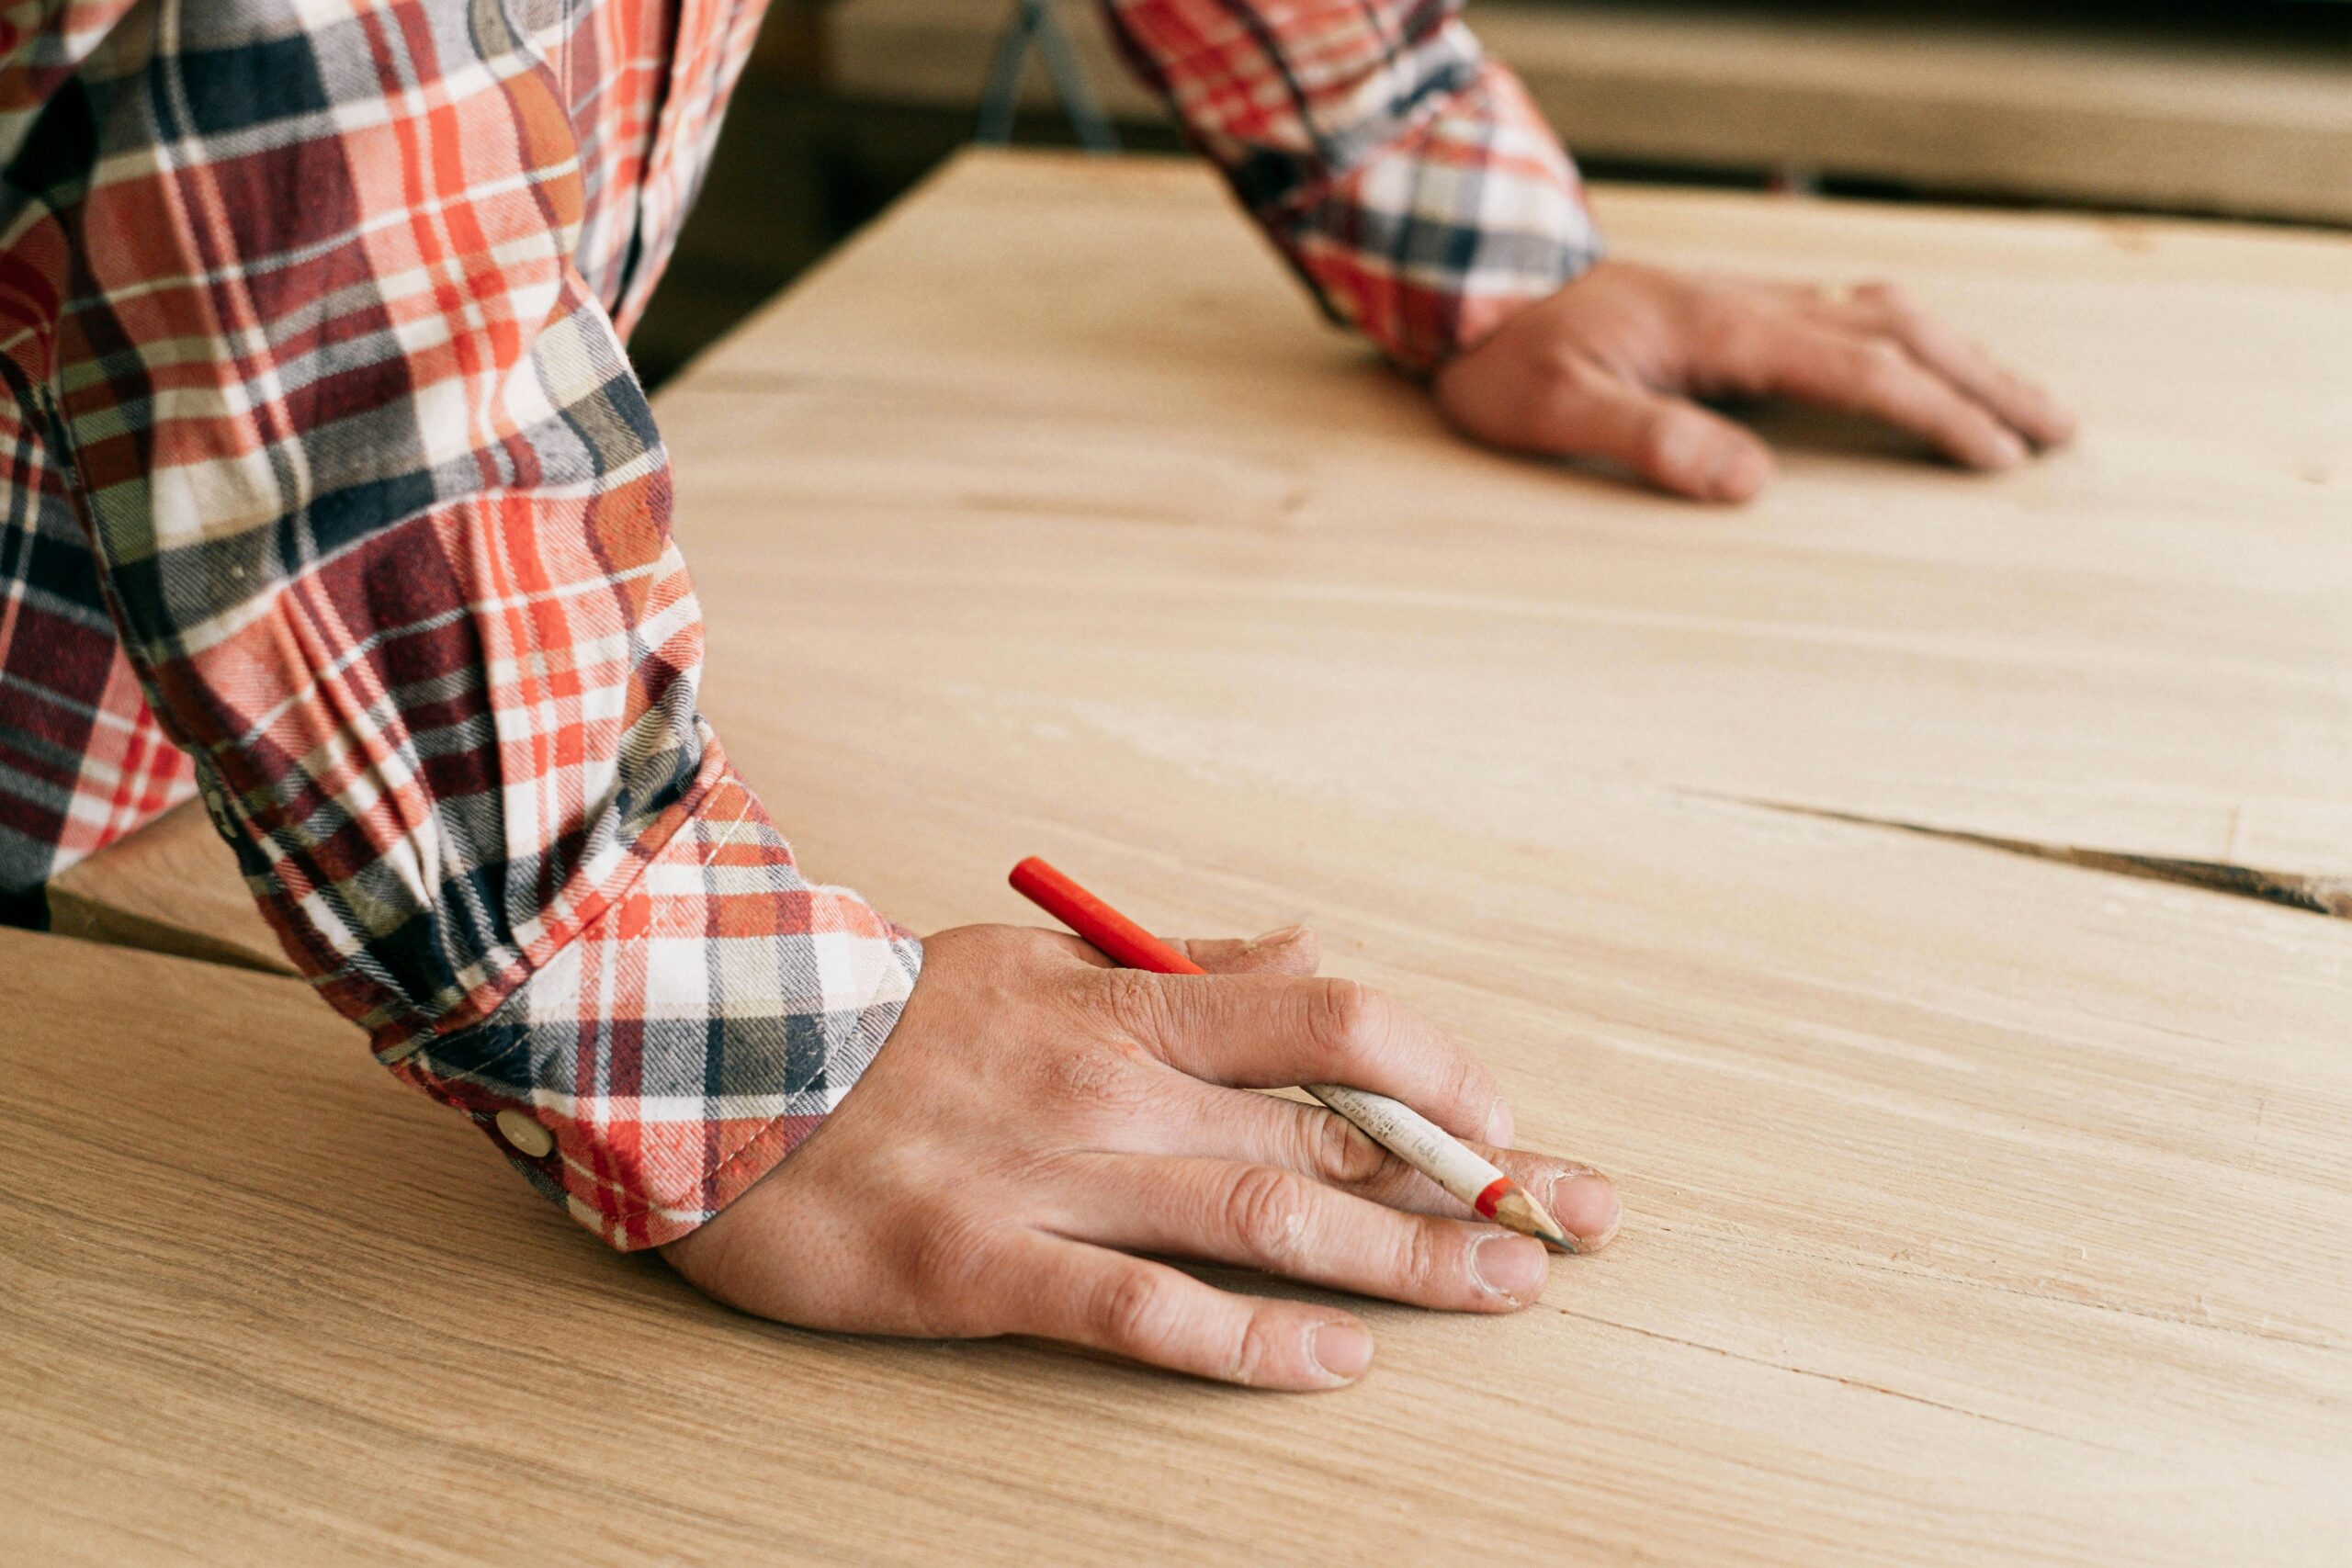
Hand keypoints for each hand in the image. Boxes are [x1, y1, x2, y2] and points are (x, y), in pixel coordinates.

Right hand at [660, 923, 1618, 1389]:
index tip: (1503, 1119)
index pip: (1329, 1021)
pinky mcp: (982, 1270)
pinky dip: (1248, 1342)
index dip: (1439, 1071)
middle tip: (1580, 1222)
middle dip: (1471, 1182)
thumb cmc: (890, 1014)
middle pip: (1333, 1133)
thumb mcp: (1043, 957)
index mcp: (1129, 1005)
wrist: (707, 1056)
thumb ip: (1180, 965)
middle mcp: (1114, 1086)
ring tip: (1502, 1290)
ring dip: (1400, 1262)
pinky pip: (1140, 1312)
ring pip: (1265, 1219)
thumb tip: (1303, 949)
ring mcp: (1053, 1179)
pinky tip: (1333, 1361)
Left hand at [1433, 259, 2076, 501]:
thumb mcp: (1555, 412)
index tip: (1998, 457)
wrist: (1474, 290)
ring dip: (1963, 356)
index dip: (1937, 413)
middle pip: (1901, 331)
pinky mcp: (1738, 309)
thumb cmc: (1506, 358)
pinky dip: (1913, 342)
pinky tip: (1933, 365)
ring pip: (1887, 315)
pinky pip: (1851, 316)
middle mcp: (1753, 303)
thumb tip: (1751, 484)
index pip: (1861, 370)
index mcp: (1723, 329)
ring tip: (2026, 405)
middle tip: (2060, 433)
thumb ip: (1650, 441)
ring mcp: (1751, 299)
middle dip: (1986, 381)